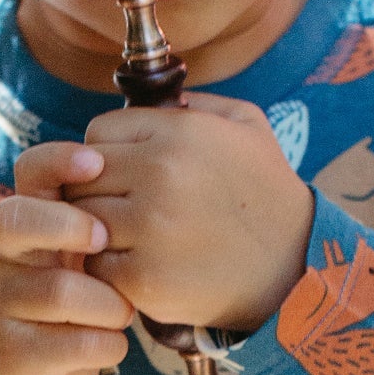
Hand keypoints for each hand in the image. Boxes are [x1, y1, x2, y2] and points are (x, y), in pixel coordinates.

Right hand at [0, 142, 135, 374]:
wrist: (52, 366)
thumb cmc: (86, 290)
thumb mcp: (90, 248)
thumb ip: (106, 209)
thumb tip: (157, 157)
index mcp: (30, 220)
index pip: (28, 171)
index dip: (57, 161)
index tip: (97, 162)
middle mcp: (6, 256)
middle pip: (14, 220)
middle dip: (66, 225)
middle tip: (106, 239)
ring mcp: (3, 303)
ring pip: (56, 290)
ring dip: (107, 303)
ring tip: (124, 312)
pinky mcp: (14, 352)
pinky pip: (69, 344)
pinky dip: (106, 344)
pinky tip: (114, 343)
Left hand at [66, 94, 314, 333]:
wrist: (293, 268)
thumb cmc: (265, 193)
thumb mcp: (246, 124)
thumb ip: (193, 102)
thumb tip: (149, 97)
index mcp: (177, 133)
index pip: (96, 133)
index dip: (106, 154)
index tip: (125, 173)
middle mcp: (159, 174)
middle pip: (80, 177)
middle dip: (96, 191)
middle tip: (122, 208)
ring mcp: (148, 227)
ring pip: (82, 220)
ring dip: (97, 230)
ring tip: (128, 236)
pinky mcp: (143, 277)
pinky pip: (94, 264)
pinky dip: (107, 268)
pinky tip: (136, 264)